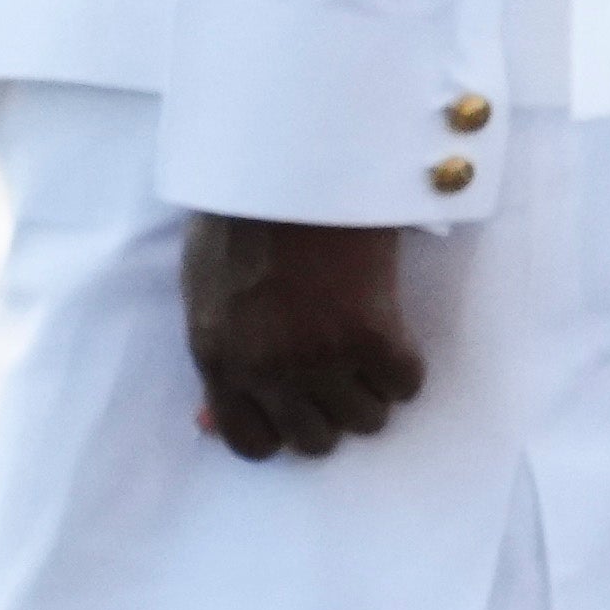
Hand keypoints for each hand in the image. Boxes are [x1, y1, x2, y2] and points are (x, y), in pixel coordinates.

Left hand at [181, 213, 424, 459]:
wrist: (287, 166)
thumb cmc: (240, 218)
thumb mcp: (205, 293)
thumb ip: (218, 359)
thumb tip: (208, 423)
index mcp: (217, 358)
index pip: (250, 443)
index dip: (278, 428)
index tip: (294, 404)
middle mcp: (267, 369)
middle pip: (315, 441)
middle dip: (327, 410)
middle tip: (335, 368)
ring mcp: (320, 356)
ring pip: (366, 420)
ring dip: (369, 389)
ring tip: (360, 340)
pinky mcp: (372, 335)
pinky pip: (404, 384)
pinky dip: (403, 364)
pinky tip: (388, 325)